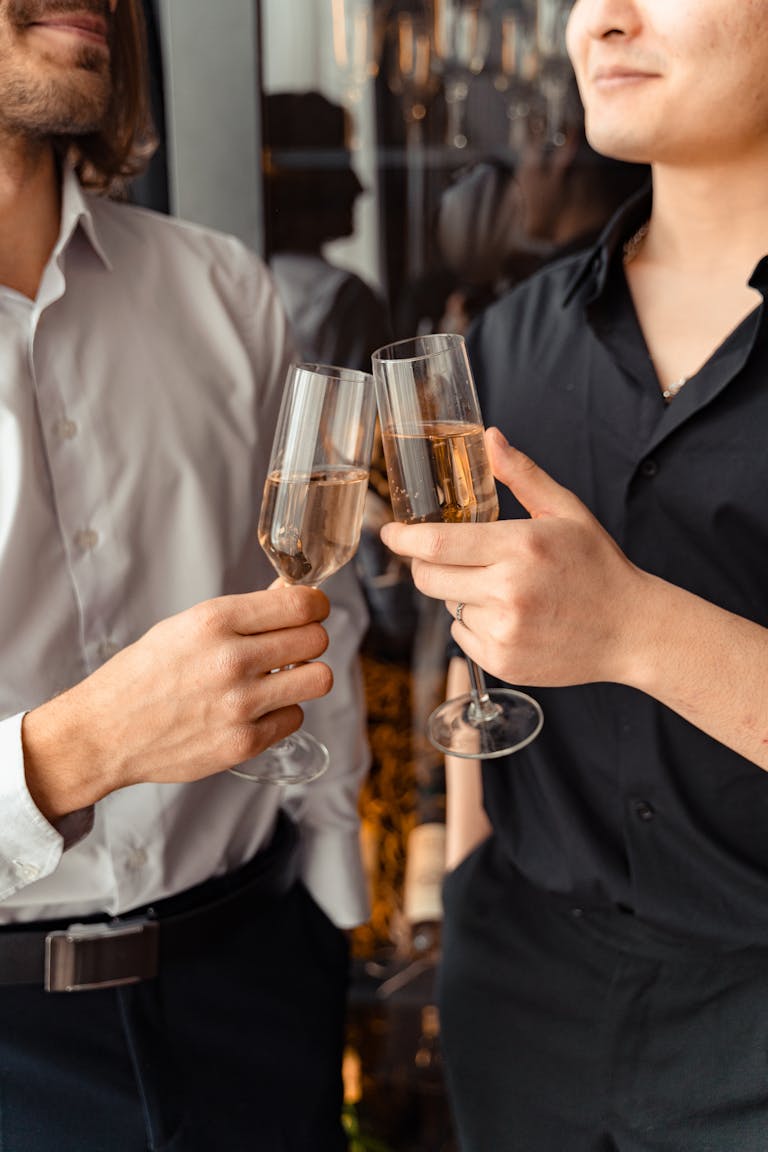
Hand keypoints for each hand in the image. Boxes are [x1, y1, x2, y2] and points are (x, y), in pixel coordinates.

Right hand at [23, 586, 332, 818]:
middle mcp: (231, 659)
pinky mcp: (243, 742)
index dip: (315, 605)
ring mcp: (240, 704)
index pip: (301, 604)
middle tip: (290, 648)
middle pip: (316, 639)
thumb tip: (292, 595)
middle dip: (309, 639)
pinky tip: (254, 710)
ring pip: (318, 679)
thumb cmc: (144, 674)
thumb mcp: (186, 626)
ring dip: (304, 677)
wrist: (105, 732)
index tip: (312, 610)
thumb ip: (243, 614)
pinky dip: (280, 713)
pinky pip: (295, 718)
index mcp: (215, 621)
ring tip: (279, 680)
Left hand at [381, 427, 646, 688]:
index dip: (404, 538)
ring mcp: (504, 631)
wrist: (631, 630)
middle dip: (428, 566)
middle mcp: (508, 590)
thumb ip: (522, 475)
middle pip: (429, 579)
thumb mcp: (565, 511)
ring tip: (506, 592)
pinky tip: (513, 618)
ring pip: (448, 607)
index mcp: (520, 546)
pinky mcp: (503, 662)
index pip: (437, 542)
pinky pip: (463, 638)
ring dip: (462, 596)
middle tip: (449, 559)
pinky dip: (476, 626)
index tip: (391, 533)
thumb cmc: (597, 566)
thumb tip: (489, 438)